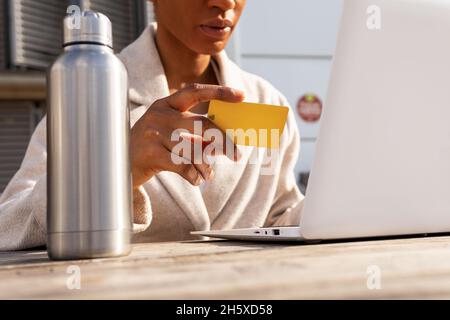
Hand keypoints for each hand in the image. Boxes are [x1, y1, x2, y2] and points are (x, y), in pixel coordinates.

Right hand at [130, 83, 244, 188]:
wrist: (118, 165)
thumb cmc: (152, 148)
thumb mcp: (170, 134)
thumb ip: (194, 134)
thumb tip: (224, 142)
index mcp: (166, 104)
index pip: (195, 92)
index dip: (219, 92)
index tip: (241, 96)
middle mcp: (160, 115)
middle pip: (202, 124)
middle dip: (224, 141)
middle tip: (236, 155)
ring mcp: (154, 133)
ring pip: (195, 149)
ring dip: (206, 166)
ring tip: (207, 174)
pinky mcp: (151, 153)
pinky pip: (184, 166)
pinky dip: (195, 176)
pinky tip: (196, 180)